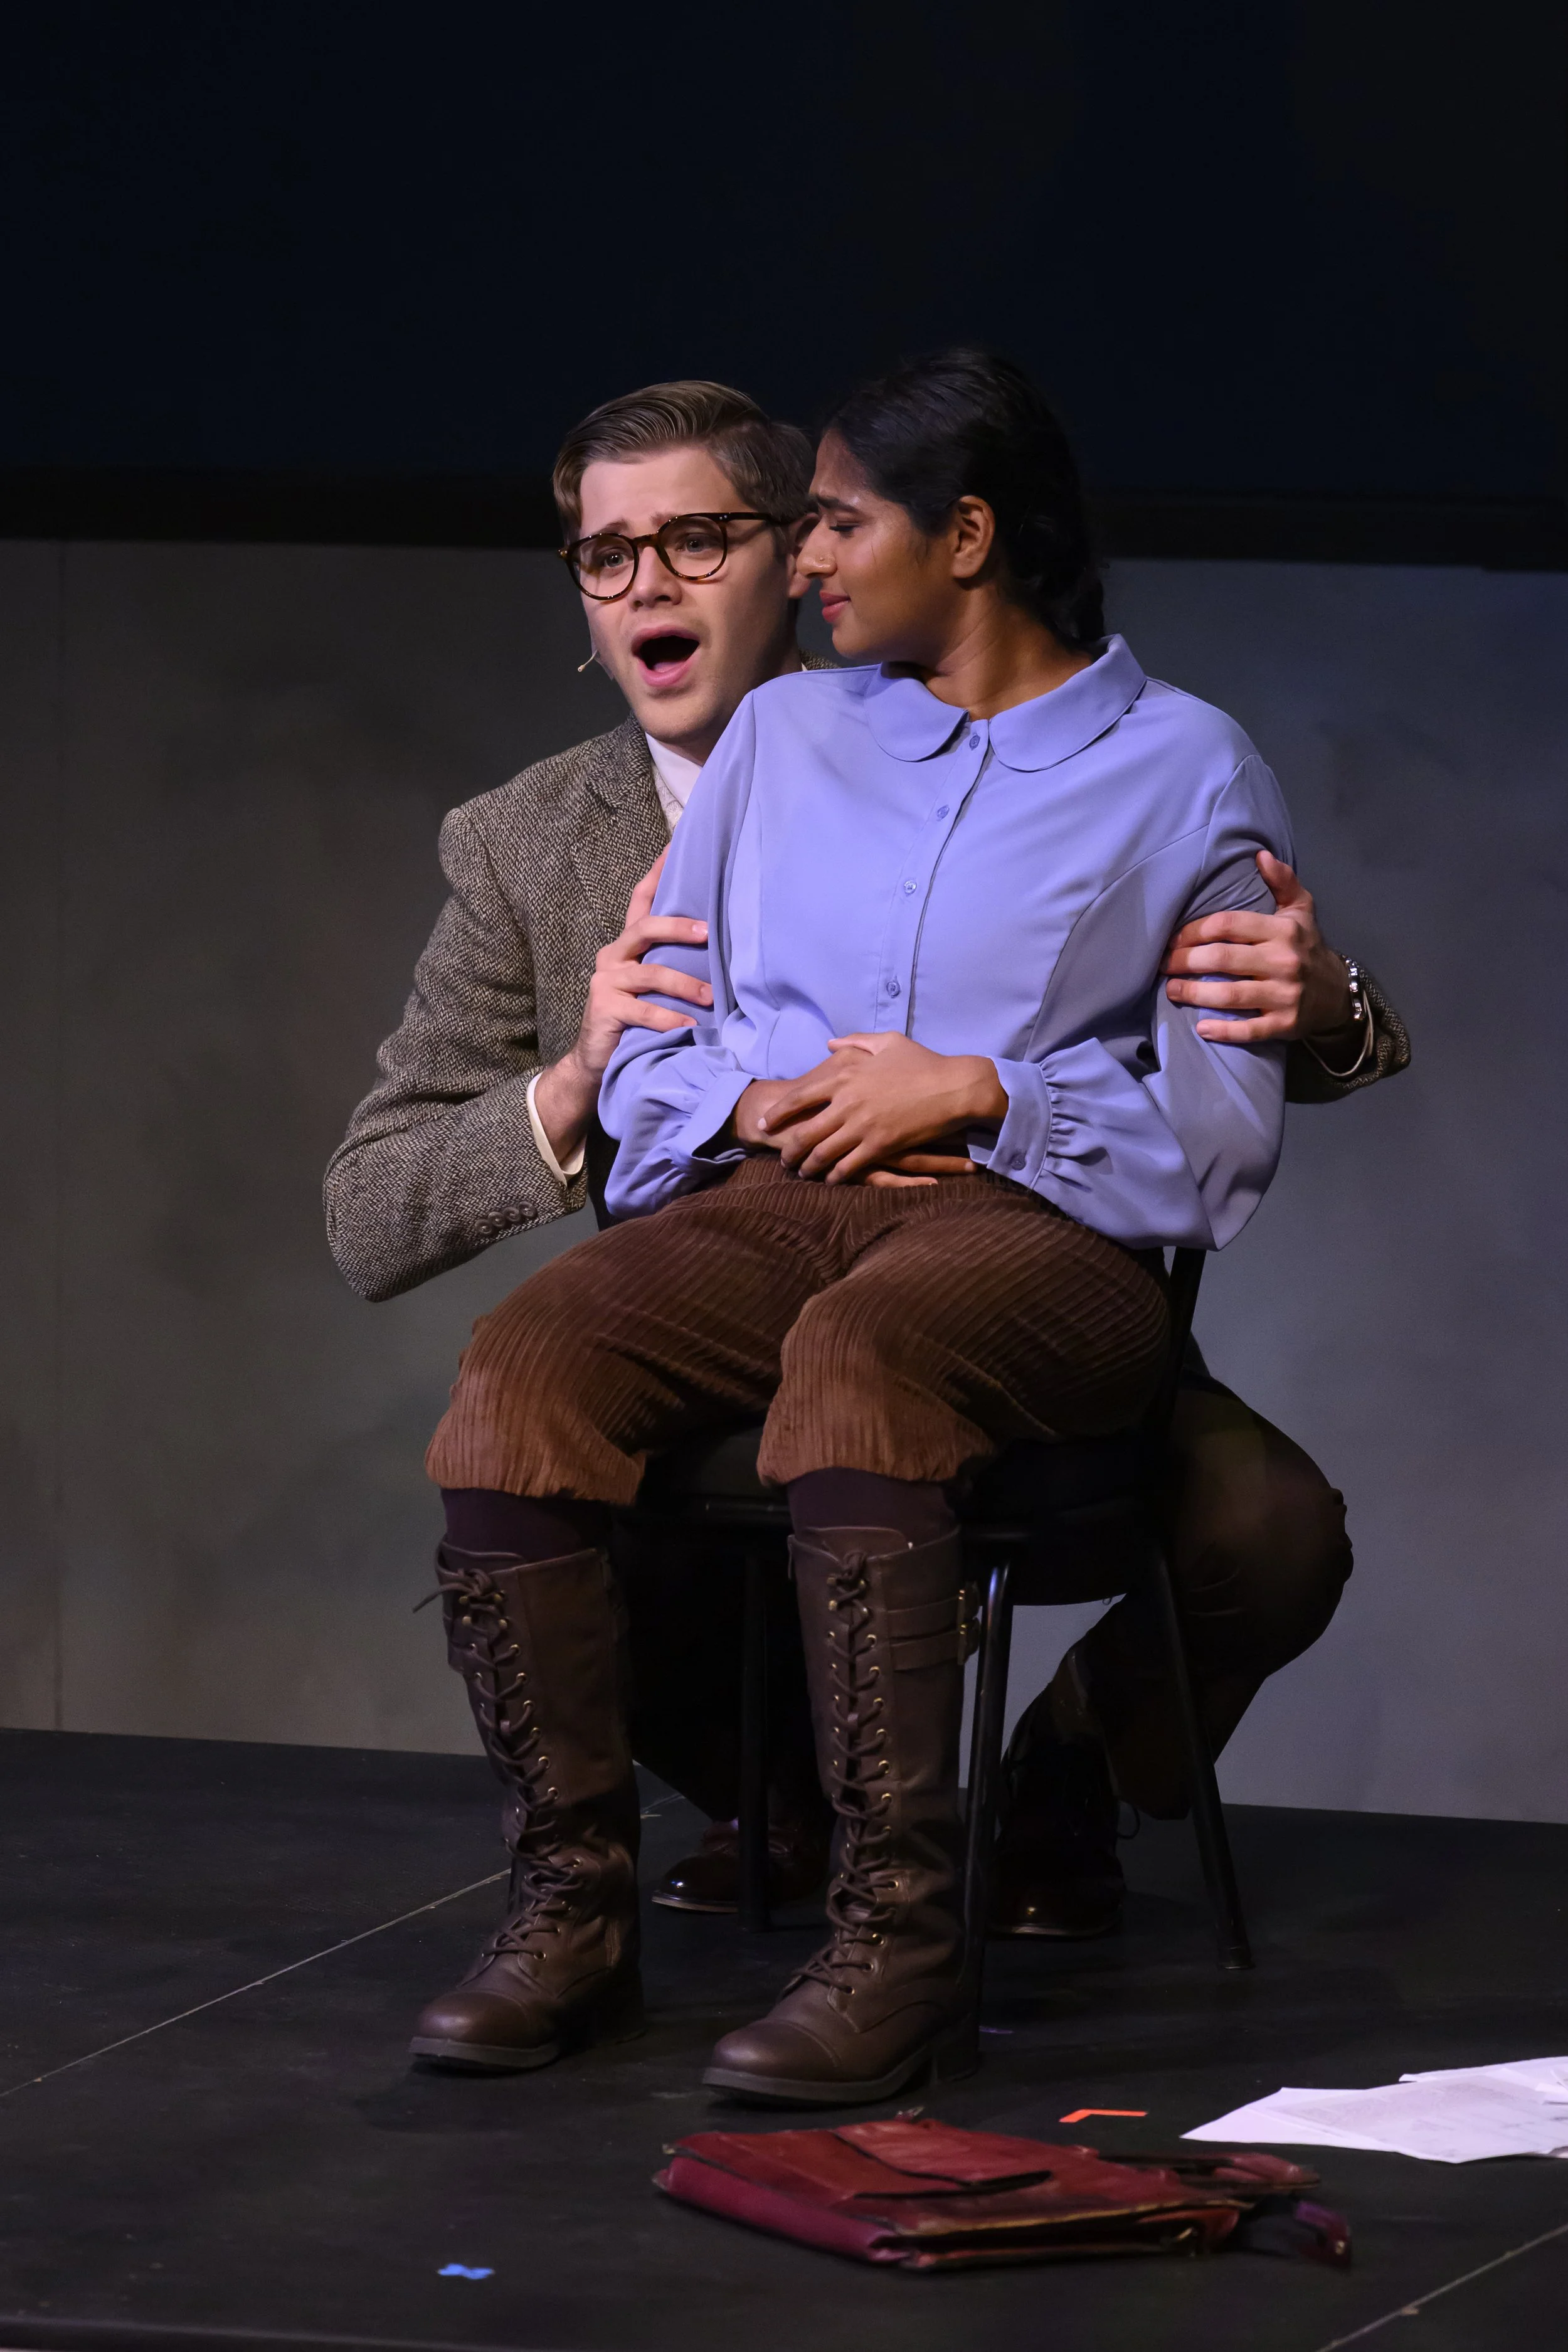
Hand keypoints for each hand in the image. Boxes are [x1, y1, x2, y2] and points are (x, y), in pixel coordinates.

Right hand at [533, 851, 709, 1162]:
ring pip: (650, 974)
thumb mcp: (652, 986)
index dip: (656, 874)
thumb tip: (718, 945)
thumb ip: (672, 963)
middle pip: (645, 928)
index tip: (674, 844)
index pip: (639, 901)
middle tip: (708, 932)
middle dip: (678, 926)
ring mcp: (606, 982)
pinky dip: (669, 1020)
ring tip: (712, 996)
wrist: (595, 1061)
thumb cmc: (633, 1021)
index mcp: (625, 946)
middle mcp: (612, 956)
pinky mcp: (604, 1009)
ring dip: (685, 985)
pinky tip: (689, 1028)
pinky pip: (643, 1011)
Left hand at [759, 1032, 1005, 1184]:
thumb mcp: (888, 1042)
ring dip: (808, 1167)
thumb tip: (830, 1044)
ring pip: (822, 1153)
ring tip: (802, 1174)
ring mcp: (862, 1125)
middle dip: (789, 1149)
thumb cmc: (923, 1062)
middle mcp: (847, 1102)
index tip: (765, 1122)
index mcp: (845, 1075)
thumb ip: (855, 1041)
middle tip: (782, 1158)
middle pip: (804, 1131)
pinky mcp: (879, 1145)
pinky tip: (830, 1181)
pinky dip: (834, 1176)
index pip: (798, 1096)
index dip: (778, 1112)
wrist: (954, 1087)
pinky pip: (847, 1166)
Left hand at [1162, 851, 1354, 1043]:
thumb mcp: (1301, 910)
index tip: (1173, 938)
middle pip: (1223, 959)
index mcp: (1283, 930)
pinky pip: (1249, 1030)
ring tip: (1171, 990)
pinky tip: (1200, 1028)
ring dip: (1194, 993)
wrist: (1337, 992)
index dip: (1194, 931)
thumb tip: (1260, 854)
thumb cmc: (1307, 946)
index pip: (1228, 925)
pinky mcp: (1284, 1024)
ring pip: (1230, 995)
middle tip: (1163, 964)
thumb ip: (1282, 881)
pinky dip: (1223, 1031)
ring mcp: (1285, 995)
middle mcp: (1284, 961)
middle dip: (1186, 961)